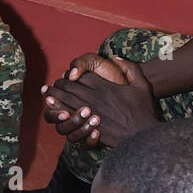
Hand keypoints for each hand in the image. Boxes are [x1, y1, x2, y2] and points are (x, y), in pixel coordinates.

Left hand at [45, 57, 159, 147]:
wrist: (143, 135)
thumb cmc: (144, 110)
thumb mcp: (142, 85)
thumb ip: (130, 68)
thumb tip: (116, 58)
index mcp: (105, 86)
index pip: (81, 76)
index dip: (71, 75)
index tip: (66, 76)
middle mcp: (95, 98)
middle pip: (70, 87)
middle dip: (59, 85)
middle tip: (52, 85)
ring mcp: (90, 112)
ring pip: (67, 101)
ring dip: (56, 97)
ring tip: (48, 94)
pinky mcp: (89, 126)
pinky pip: (71, 117)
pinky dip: (61, 112)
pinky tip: (55, 110)